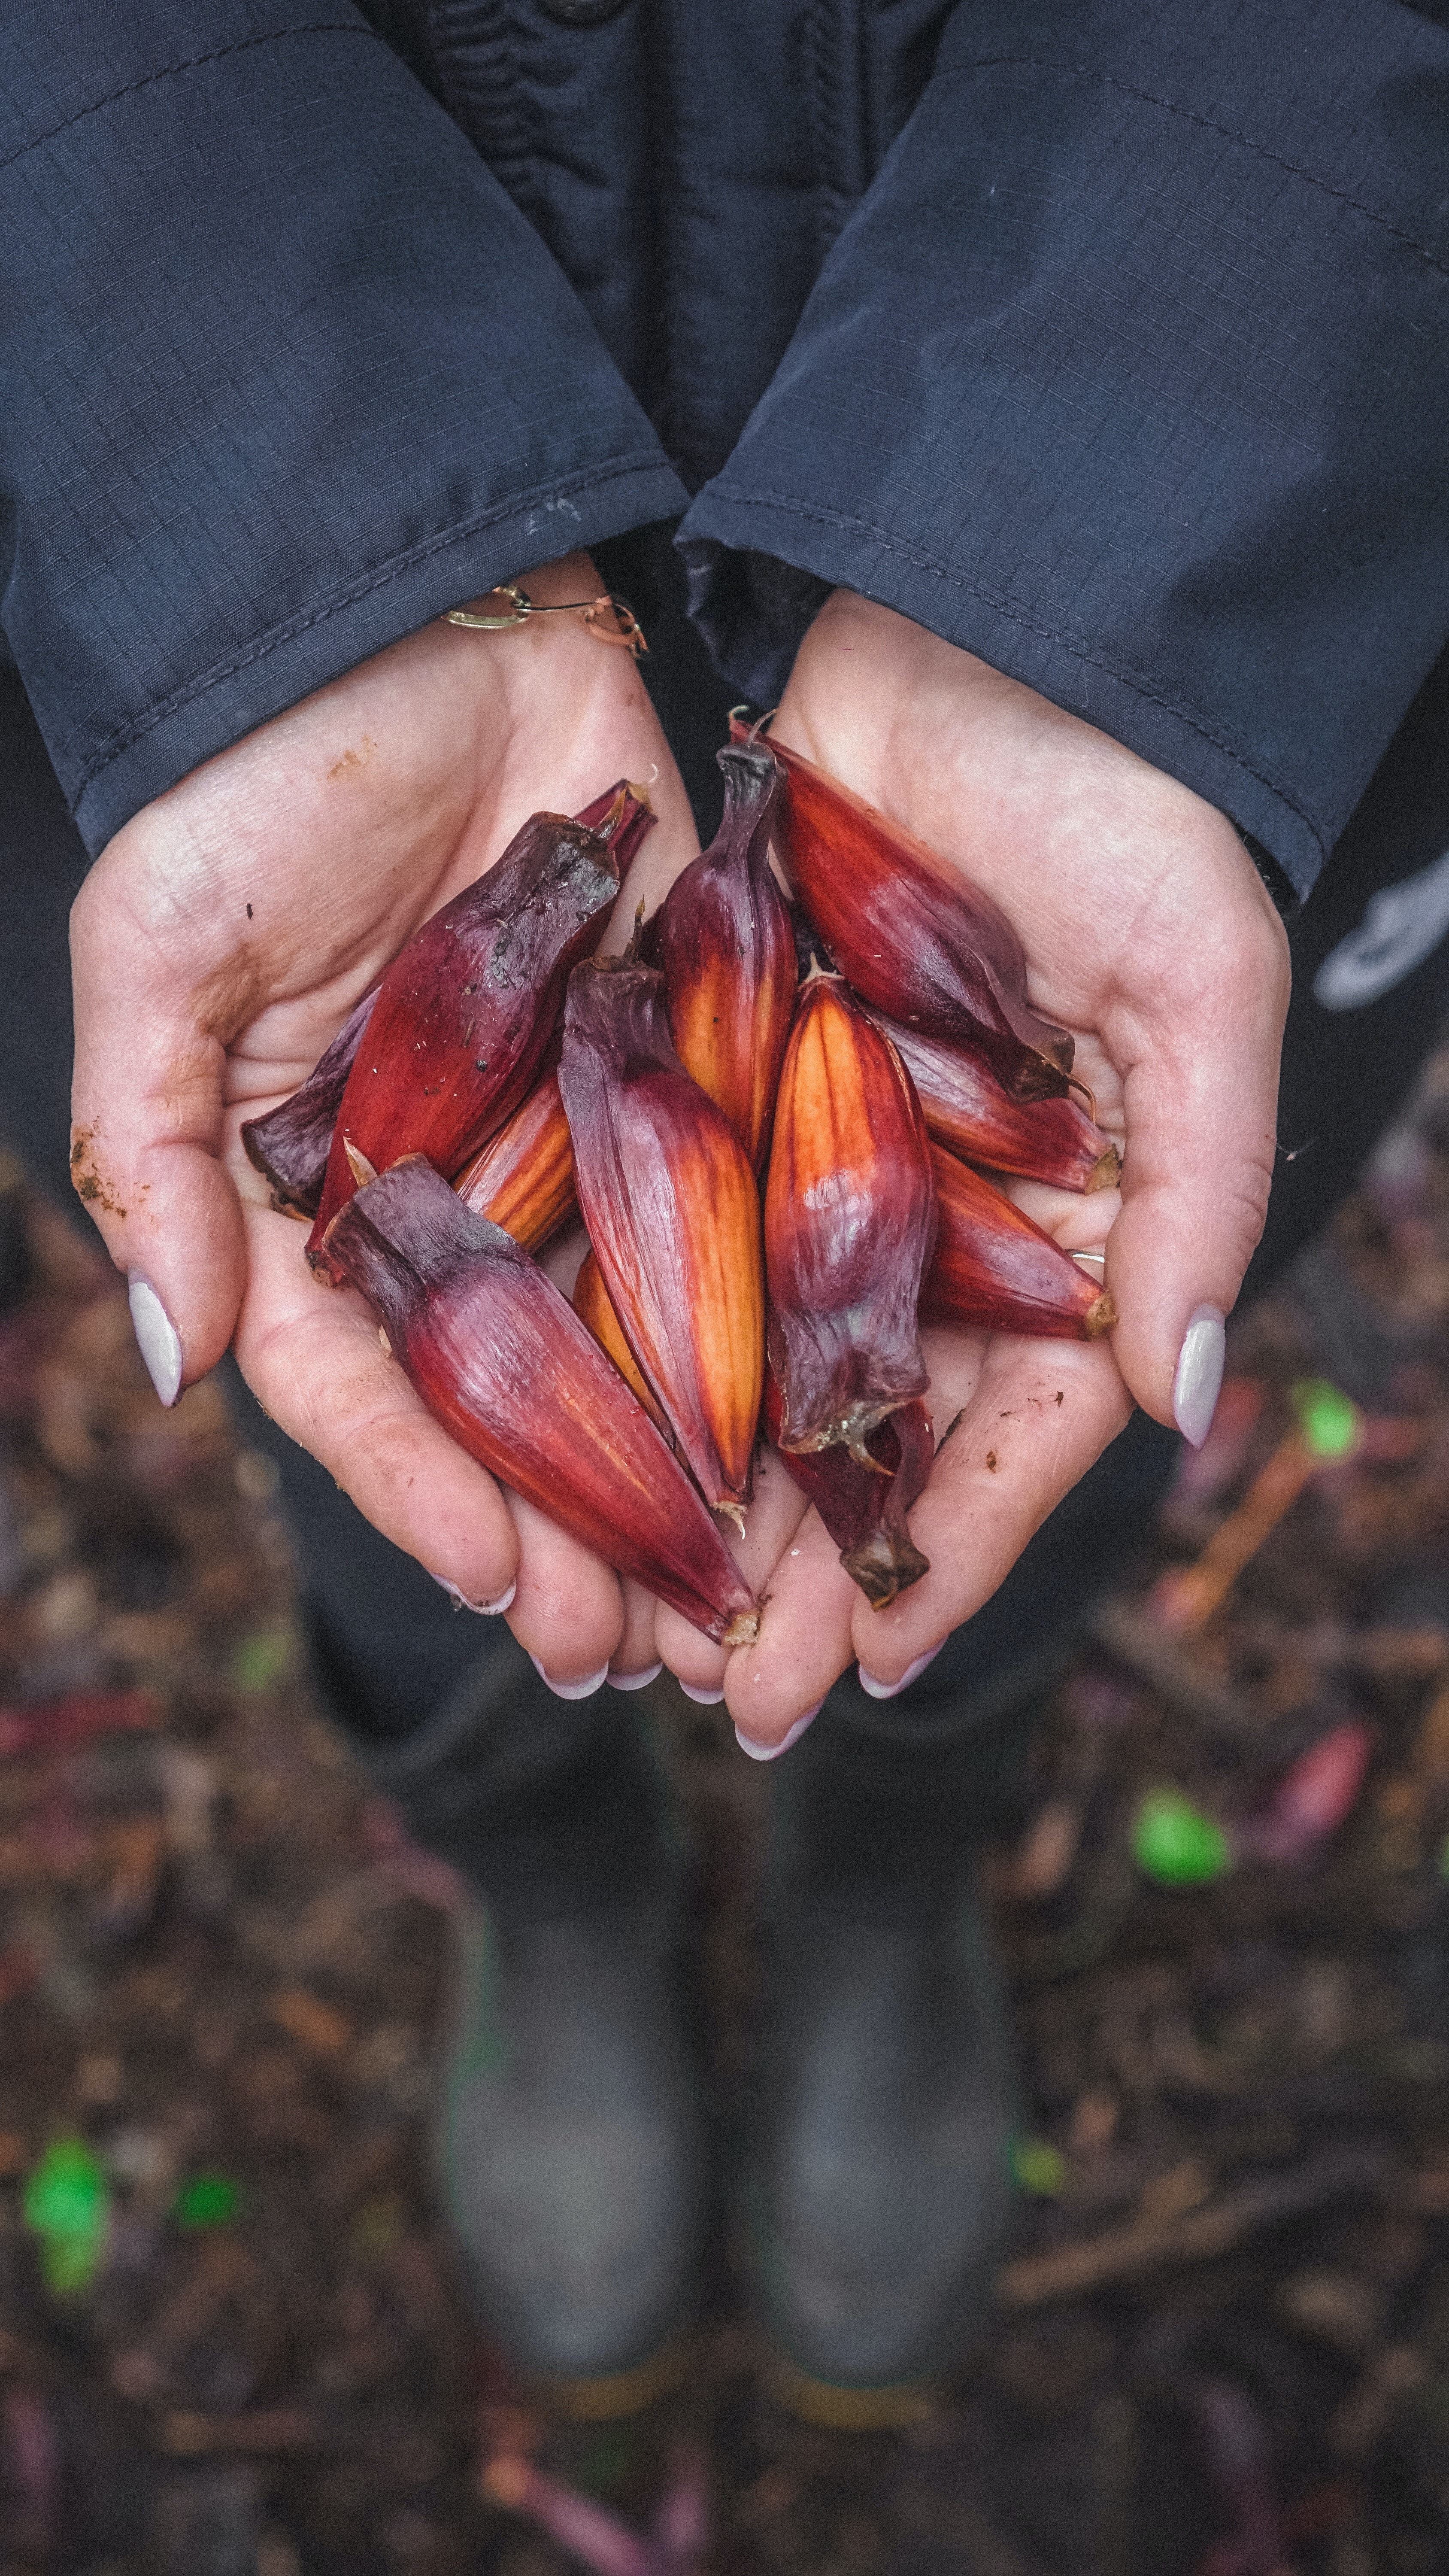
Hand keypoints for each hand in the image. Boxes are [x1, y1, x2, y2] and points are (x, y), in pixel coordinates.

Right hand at [69, 554, 709, 1686]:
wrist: (417, 608)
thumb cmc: (259, 780)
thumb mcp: (157, 956)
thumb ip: (146, 1154)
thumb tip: (166, 1358)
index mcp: (321, 1191)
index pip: (370, 1384)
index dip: (433, 1497)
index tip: (511, 1597)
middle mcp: (456, 1187)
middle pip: (521, 1396)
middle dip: (580, 1526)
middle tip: (651, 1650)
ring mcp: (574, 1134)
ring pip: (636, 1336)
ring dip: (692, 1468)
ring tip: (753, 1591)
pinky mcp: (682, 1064)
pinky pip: (729, 1206)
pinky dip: (770, 1318)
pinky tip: (823, 1419)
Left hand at [705, 590, 1290, 1746]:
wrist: (979, 628)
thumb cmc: (1126, 802)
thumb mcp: (1202, 992)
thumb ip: (1200, 1198)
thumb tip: (1181, 1401)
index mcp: (1069, 1226)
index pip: (1014, 1430)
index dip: (948, 1555)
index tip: (866, 1669)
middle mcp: (935, 1219)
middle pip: (861, 1432)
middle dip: (793, 1570)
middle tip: (722, 1695)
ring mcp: (816, 1160)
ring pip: (749, 1366)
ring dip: (691, 1496)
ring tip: (624, 1621)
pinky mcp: (715, 1087)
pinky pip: (664, 1237)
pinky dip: (620, 1342)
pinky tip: (563, 1442)